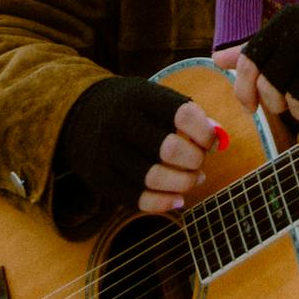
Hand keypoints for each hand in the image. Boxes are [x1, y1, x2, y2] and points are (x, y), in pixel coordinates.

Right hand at [60, 76, 219, 213]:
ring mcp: (106, 150)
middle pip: (170, 150)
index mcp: (139, 95)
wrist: (78, 112)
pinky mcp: (98, 176)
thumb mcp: (154, 97)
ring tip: (194, 179)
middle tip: (201, 163)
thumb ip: (187, 114)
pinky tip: (177, 199)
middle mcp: (119, 121)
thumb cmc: (131, 106)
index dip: (205, 133)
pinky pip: (134, 198)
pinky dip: (161, 203)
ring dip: (182, 184)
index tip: (212, 142)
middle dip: (195, 161)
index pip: (182, 115)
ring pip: (154, 178)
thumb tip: (219, 136)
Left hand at [212, 0, 298, 118]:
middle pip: (269, 86)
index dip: (244, 89)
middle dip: (276, 103)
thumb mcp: (296, 34)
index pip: (249, 61)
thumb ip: (259, 48)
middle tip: (292, 101)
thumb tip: (216, 59)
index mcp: (284, 22)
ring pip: (292, 100)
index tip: (250, 106)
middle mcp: (298, 33)